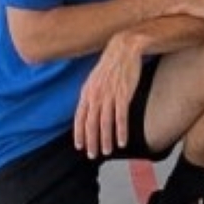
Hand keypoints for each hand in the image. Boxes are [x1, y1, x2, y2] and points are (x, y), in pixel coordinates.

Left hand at [74, 32, 142, 156]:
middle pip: (91, 123)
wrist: (124, 48)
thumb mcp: (95, 79)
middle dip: (91, 142)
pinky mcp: (123, 94)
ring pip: (105, 123)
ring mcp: (109, 95)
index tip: (80, 146)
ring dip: (105, 140)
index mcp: (87, 92)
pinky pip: (121, 117)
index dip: (79, 133)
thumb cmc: (111, 64)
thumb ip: (91, 95)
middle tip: (93, 155)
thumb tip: (88, 110)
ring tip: (106, 151)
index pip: (79, 117)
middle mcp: (95, 95)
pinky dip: (121, 131)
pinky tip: (121, 141)